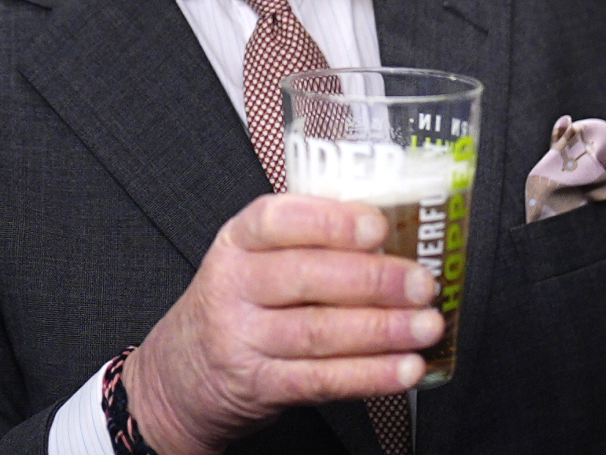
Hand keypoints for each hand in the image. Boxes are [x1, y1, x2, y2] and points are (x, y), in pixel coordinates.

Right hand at [122, 194, 442, 454]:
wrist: (179, 375)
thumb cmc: (239, 304)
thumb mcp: (254, 259)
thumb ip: (311, 241)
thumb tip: (399, 232)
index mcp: (239, 241)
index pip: (278, 220)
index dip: (330, 222)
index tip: (377, 226)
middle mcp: (234, 286)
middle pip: (306, 277)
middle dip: (374, 280)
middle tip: (422, 283)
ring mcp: (242, 338)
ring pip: (318, 332)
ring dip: (383, 330)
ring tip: (426, 326)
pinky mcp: (257, 386)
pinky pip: (320, 380)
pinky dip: (369, 376)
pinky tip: (405, 369)